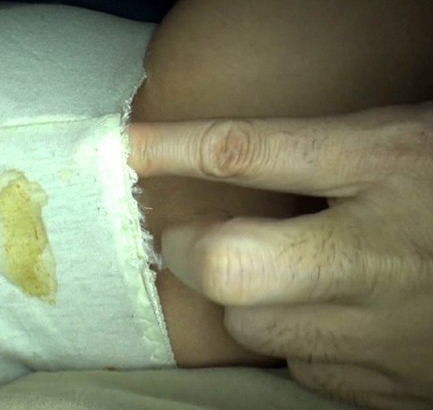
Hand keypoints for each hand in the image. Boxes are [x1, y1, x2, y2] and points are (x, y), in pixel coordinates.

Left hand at [128, 103, 432, 408]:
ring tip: (280, 274)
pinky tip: (332, 320)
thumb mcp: (417, 141)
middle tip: (195, 238)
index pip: (247, 149)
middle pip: (227, 264)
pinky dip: (297, 343)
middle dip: (192, 251)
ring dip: (245, 299)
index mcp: (391, 164)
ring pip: (252, 325)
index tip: (123, 145)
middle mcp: (377, 253)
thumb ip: (341, 149)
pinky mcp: (392, 388)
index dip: (172, 146)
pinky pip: (301, 369)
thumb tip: (238, 159)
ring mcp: (384, 331)